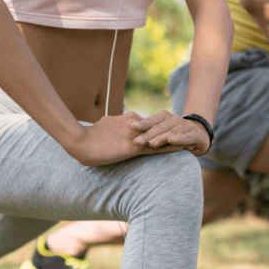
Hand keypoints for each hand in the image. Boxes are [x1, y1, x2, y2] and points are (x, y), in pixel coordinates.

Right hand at [68, 112, 182, 166]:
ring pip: (159, 136)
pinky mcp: (134, 147)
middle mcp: (133, 124)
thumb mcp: (101, 126)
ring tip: (188, 140)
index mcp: (126, 119)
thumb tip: (106, 123)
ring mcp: (135, 135)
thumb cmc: (87, 137)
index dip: (157, 127)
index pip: (146, 123)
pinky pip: (156, 147)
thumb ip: (109, 124)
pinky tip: (181, 148)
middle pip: (157, 127)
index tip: (168, 128)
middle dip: (170, 130)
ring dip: (173, 138)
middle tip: (184, 131)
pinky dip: (169, 147)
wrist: (80, 142)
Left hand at [131, 111, 210, 155]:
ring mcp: (184, 127)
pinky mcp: (194, 135)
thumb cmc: (175, 133)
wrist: (199, 135)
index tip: (131, 126)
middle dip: (147, 135)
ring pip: (170, 133)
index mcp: (163, 117)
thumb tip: (127, 132)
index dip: (142, 124)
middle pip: (158, 128)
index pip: (151, 121)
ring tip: (151, 144)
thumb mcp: (162, 130)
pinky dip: (179, 139)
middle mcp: (173, 120)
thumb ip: (149, 131)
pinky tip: (172, 140)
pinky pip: (185, 138)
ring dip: (160, 138)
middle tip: (136, 141)